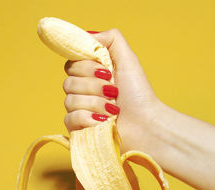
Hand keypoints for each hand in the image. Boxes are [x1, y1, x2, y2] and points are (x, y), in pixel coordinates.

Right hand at [63, 29, 159, 150]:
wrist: (146, 124)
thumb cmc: (139, 95)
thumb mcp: (128, 59)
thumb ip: (110, 39)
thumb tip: (88, 34)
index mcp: (91, 74)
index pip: (71, 64)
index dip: (86, 68)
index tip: (106, 72)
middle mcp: (83, 91)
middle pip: (68, 82)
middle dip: (94, 87)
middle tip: (114, 92)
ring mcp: (80, 111)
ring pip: (70, 100)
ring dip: (96, 103)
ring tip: (113, 109)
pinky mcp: (79, 129)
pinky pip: (69, 118)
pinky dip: (88, 118)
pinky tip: (104, 121)